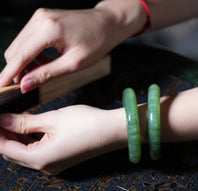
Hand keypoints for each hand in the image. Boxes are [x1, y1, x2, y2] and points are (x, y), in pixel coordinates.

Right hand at [0, 0, 146, 91]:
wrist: (107, 24)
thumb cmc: (96, 42)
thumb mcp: (73, 63)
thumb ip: (47, 74)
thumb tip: (26, 84)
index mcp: (49, 29)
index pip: (20, 56)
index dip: (9, 74)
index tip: (2, 86)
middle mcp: (40, 19)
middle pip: (15, 50)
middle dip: (17, 69)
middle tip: (28, 84)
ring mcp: (41, 17)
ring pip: (21, 45)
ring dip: (25, 62)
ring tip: (40, 73)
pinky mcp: (44, 19)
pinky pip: (29, 39)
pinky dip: (32, 53)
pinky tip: (43, 61)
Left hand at [0, 105, 126, 173]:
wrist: (112, 130)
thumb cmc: (86, 124)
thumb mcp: (52, 119)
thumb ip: (24, 121)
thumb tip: (4, 120)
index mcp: (41, 159)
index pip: (6, 148)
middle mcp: (46, 166)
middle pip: (15, 152)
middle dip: (6, 134)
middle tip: (5, 116)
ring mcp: (55, 164)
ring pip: (27, 151)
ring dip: (19, 136)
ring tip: (17, 118)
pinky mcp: (62, 158)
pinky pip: (39, 151)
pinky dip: (32, 139)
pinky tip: (33, 126)